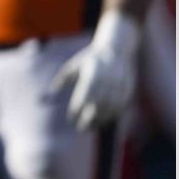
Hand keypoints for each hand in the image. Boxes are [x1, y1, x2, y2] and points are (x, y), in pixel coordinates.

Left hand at [50, 10, 139, 129]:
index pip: (83, 97)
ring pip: (109, 108)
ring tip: (91, 127)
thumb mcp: (74, 66)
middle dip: (89, 119)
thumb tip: (51, 93)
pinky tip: (103, 120)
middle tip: (81, 128)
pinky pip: (120, 107)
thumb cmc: (90, 59)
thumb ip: (63, 79)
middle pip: (97, 105)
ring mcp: (119, 86)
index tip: (71, 118)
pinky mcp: (127, 89)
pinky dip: (111, 116)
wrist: (116, 50)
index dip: (77, 109)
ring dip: (100, 120)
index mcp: (92, 75)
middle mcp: (106, 81)